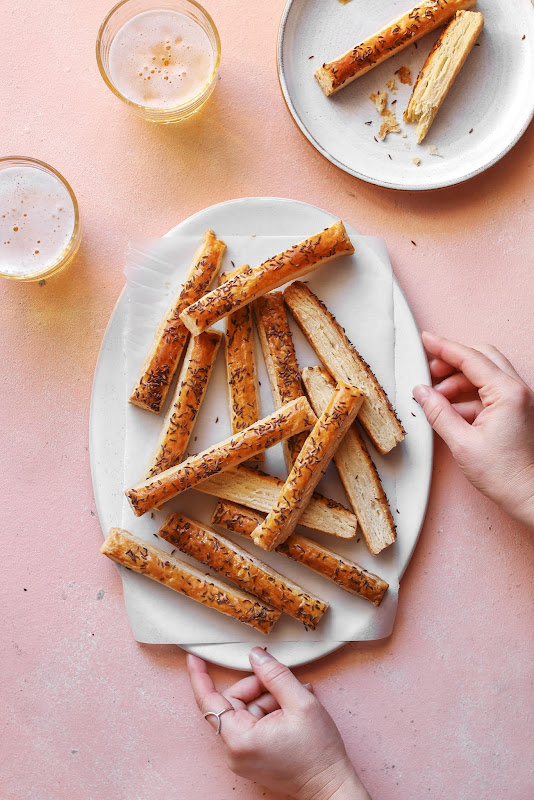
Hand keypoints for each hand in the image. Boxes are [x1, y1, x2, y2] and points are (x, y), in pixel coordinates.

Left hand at [187, 648, 369, 799]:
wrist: (330, 787)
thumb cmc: (318, 752)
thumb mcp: (301, 703)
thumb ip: (275, 675)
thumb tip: (255, 656)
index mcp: (240, 739)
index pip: (209, 701)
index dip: (200, 677)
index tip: (194, 658)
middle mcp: (235, 751)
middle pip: (233, 702)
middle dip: (257, 687)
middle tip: (283, 686)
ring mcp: (242, 756)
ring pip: (245, 711)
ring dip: (268, 700)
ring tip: (294, 702)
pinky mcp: (251, 758)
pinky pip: (251, 724)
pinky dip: (269, 712)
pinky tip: (290, 711)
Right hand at [413, 332, 533, 529]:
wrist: (531, 495)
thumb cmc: (506, 475)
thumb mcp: (462, 443)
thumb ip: (438, 413)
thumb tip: (422, 393)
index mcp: (507, 394)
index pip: (471, 358)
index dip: (444, 347)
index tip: (426, 340)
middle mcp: (518, 391)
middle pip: (482, 358)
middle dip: (453, 361)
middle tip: (430, 371)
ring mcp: (520, 401)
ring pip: (486, 374)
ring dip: (460, 381)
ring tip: (438, 399)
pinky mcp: (518, 412)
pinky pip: (491, 392)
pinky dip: (470, 396)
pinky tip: (453, 412)